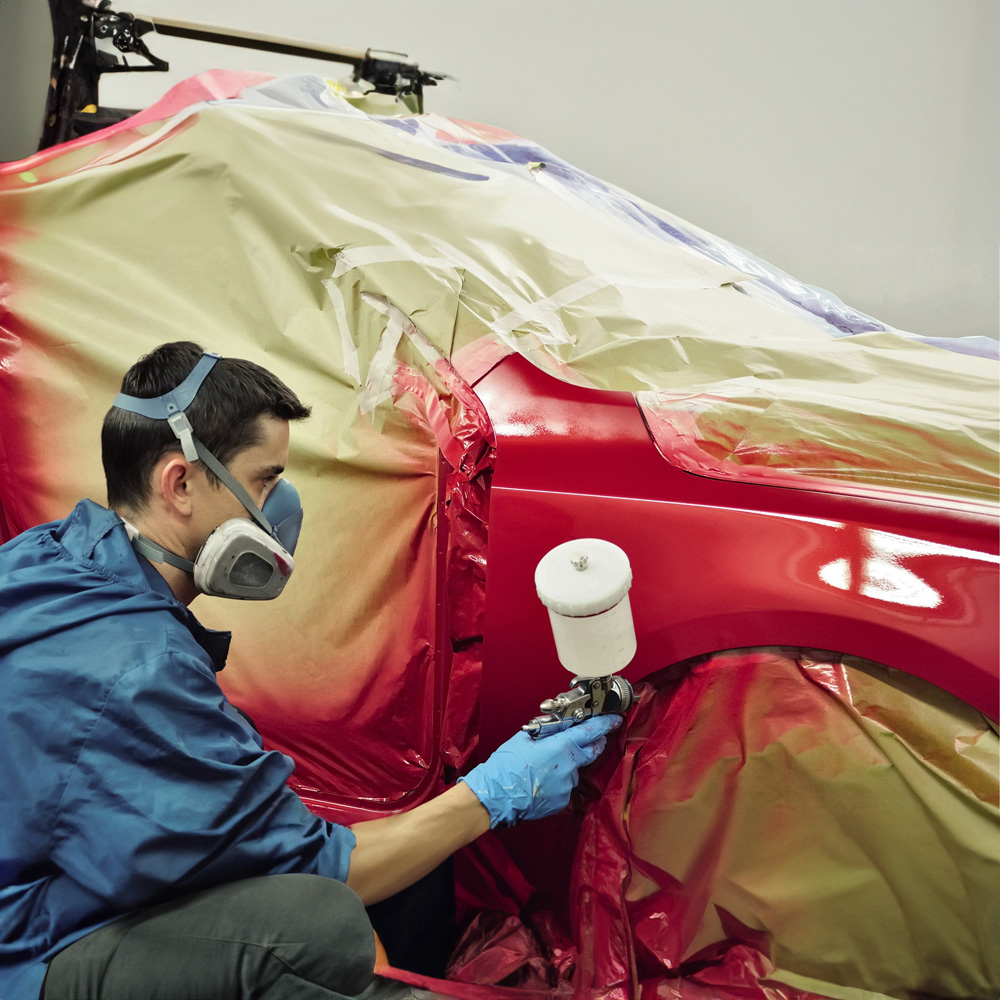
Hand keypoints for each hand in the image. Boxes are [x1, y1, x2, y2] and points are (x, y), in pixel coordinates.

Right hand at [458, 715, 621, 828]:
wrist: (496, 796)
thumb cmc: (507, 765)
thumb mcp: (526, 737)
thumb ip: (547, 730)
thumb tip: (559, 724)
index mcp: (562, 747)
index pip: (590, 732)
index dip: (605, 724)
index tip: (614, 719)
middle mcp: (570, 766)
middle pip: (592, 751)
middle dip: (594, 743)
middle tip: (591, 737)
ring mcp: (567, 785)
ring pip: (574, 769)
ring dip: (567, 764)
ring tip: (544, 765)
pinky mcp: (562, 800)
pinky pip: (565, 785)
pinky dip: (558, 780)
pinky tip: (541, 779)